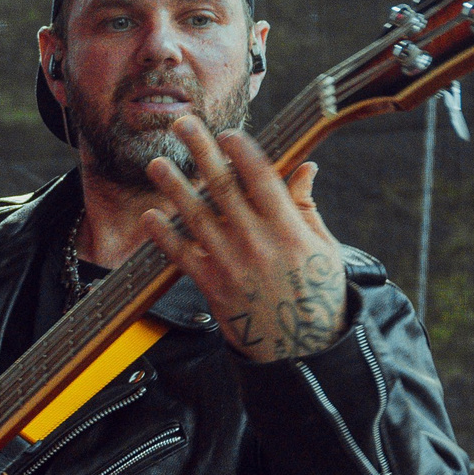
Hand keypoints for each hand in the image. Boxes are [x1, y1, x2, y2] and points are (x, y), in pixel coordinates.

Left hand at [145, 116, 348, 361]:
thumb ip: (306, 207)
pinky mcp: (213, 285)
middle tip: (182, 124)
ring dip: (173, 187)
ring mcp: (231, 264)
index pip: (262, 178)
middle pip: (223, 187)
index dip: (242, 151)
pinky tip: (150, 216)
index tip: (227, 132)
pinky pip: (182, 255)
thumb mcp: (323, 248)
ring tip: (156, 163)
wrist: (301, 350)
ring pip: (195, 216)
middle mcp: (257, 242)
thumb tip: (305, 167)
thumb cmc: (317, 294)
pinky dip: (164, 235)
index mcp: (289, 228)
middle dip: (201, 151)